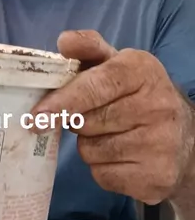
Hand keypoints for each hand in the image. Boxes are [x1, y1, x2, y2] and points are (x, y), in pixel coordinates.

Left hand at [30, 30, 194, 205]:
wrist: (184, 139)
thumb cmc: (136, 95)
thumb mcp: (117, 64)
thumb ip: (88, 48)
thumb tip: (64, 42)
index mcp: (143, 70)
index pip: (96, 85)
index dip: (64, 99)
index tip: (38, 114)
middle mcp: (157, 105)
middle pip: (87, 120)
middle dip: (77, 121)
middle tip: (90, 116)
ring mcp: (160, 144)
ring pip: (91, 150)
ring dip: (89, 145)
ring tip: (111, 135)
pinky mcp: (156, 177)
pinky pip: (102, 175)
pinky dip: (102, 168)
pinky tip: (121, 158)